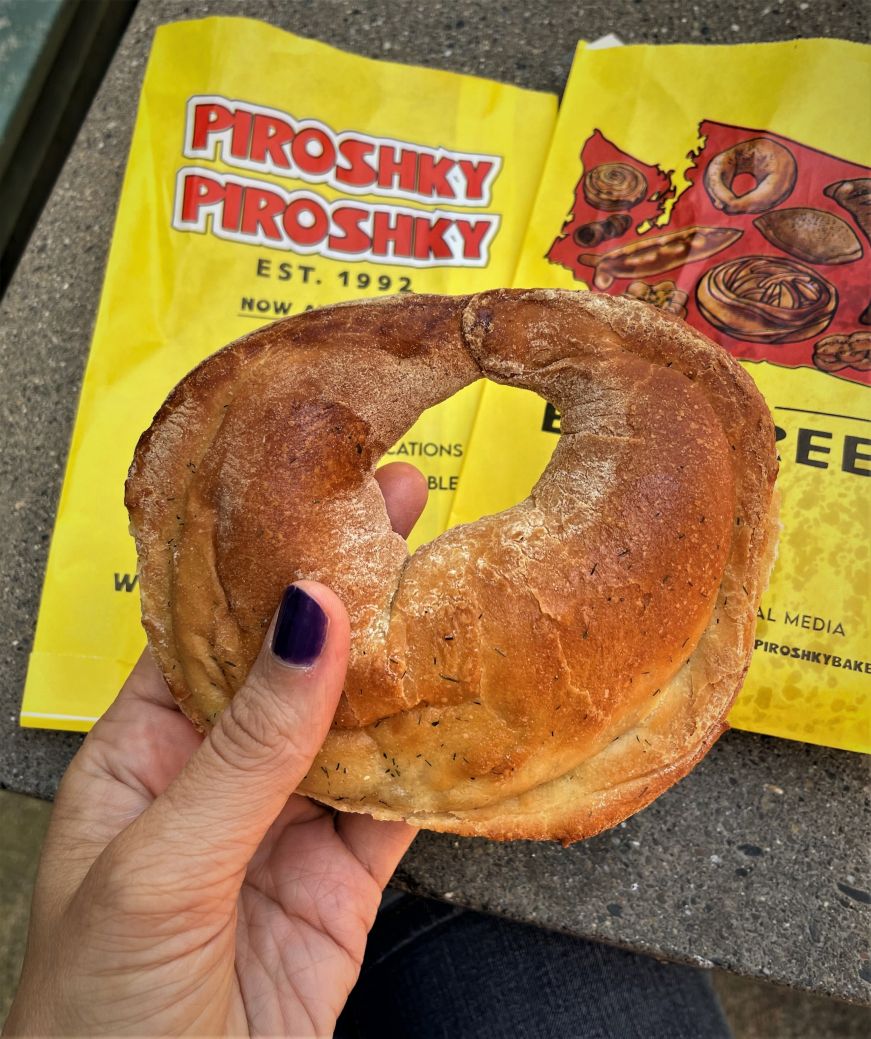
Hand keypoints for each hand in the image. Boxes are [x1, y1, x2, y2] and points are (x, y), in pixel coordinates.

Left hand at [5, 463, 426, 1037]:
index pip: (208, 632)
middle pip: (293, 669)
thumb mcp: (160, 864)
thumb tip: (305, 624)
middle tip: (402, 510)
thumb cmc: (93, 1022)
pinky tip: (464, 710)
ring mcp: (284, 830)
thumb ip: (246, 746)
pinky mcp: (341, 884)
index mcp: (142, 756)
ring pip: (354, 729)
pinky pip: (398, 807)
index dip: (265, 564)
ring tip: (444, 586)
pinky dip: (436, 763)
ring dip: (400, 668)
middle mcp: (216, 782)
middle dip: (348, 593)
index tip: (318, 497)